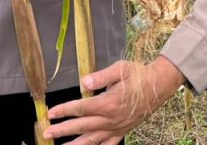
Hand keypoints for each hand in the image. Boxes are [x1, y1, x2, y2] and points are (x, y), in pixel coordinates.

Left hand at [44, 58, 185, 143]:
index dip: (64, 110)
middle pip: (82, 126)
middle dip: (62, 130)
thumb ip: (100, 77)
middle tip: (47, 132)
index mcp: (108, 102)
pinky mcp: (123, 131)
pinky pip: (109, 144)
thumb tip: (83, 83)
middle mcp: (111, 118)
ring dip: (75, 144)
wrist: (159, 85)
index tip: (51, 113)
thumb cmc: (139, 74)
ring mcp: (117, 127)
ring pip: (92, 140)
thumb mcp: (120, 69)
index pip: (80, 108)